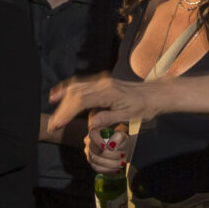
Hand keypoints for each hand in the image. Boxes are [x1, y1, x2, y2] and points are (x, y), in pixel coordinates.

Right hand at [46, 73, 160, 137]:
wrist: (156, 94)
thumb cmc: (145, 106)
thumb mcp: (129, 115)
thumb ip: (108, 118)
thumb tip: (90, 124)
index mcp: (108, 92)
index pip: (81, 101)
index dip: (67, 113)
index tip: (58, 124)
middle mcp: (102, 84)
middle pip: (75, 95)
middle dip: (62, 110)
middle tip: (53, 125)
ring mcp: (101, 82)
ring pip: (76, 88)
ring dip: (63, 101)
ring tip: (54, 115)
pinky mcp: (102, 83)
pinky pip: (81, 85)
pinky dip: (68, 90)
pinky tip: (59, 95)